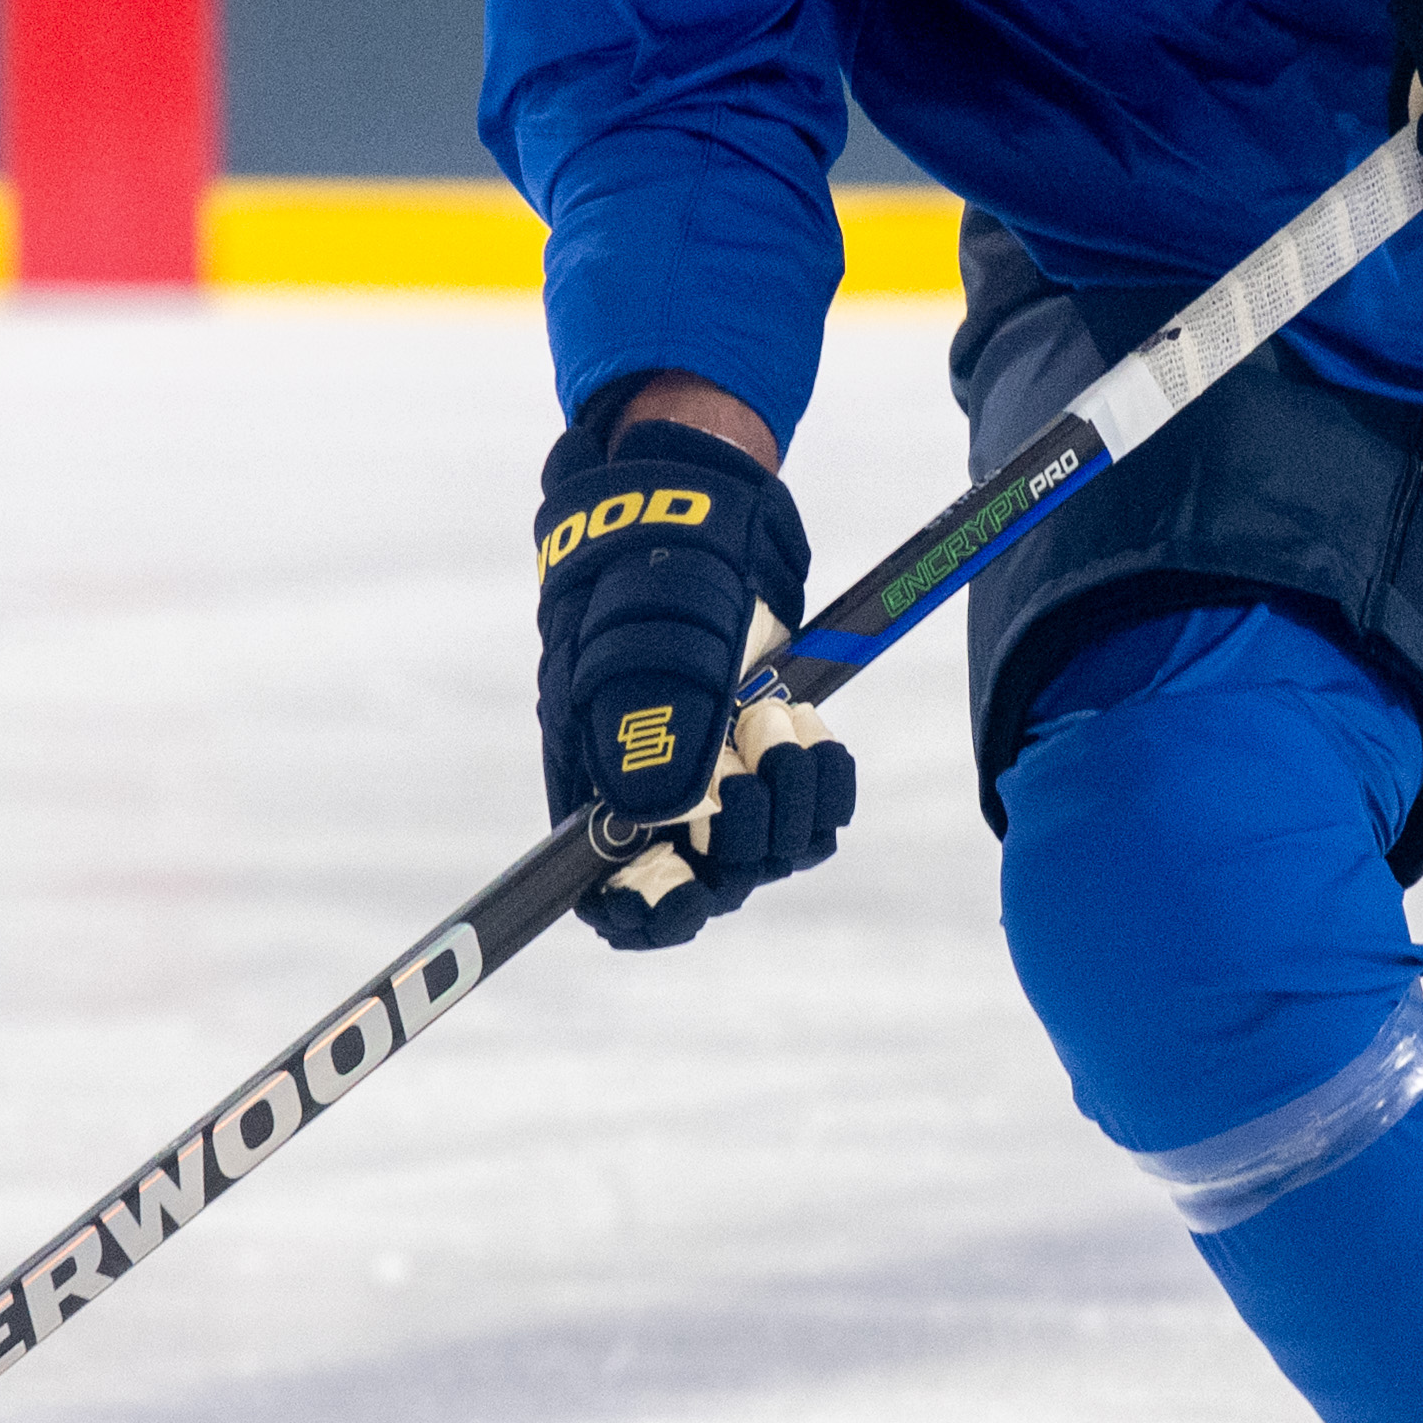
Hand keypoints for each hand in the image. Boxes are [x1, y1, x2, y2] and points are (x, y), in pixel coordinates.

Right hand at [532, 414, 857, 950]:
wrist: (709, 509)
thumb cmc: (651, 571)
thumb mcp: (639, 644)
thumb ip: (646, 733)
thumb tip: (661, 825)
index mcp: (597, 782)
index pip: (610, 896)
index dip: (646, 913)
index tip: (684, 892)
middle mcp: (659, 793)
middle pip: (709, 882)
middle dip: (743, 833)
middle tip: (754, 747)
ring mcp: (721, 776)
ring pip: (771, 850)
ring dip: (790, 796)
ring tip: (779, 716)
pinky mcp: (774, 752)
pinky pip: (816, 809)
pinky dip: (825, 775)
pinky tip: (813, 725)